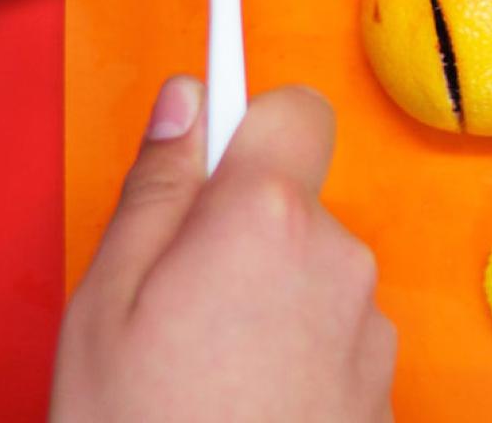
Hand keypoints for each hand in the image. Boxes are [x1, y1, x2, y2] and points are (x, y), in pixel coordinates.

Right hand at [51, 78, 395, 421]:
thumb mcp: (107, 304)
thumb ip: (155, 189)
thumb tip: (188, 99)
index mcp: (267, 220)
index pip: (294, 109)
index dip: (245, 124)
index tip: (210, 135)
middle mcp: (339, 259)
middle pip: (293, 203)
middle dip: (240, 231)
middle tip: (173, 302)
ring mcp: (371, 326)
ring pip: (312, 273)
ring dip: (268, 298)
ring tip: (205, 366)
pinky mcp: (385, 383)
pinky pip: (335, 334)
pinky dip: (297, 353)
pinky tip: (248, 399)